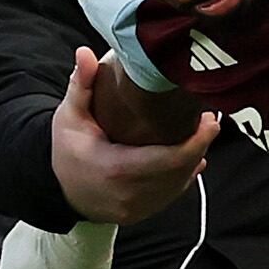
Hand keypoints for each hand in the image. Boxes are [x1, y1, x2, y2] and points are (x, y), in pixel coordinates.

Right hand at [51, 47, 213, 224]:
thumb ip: (80, 86)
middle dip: (200, 145)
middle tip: (209, 120)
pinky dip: (184, 175)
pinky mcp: (142, 214)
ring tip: (201, 134)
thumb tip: (85, 54)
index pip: (169, 160)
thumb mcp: (69, 117)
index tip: (209, 120)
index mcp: (116, 170)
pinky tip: (191, 158)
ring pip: (179, 185)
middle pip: (180, 172)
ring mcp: (137, 208)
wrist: (58, 189)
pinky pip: (171, 194)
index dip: (196, 142)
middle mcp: (130, 194)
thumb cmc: (67, 150)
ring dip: (194, 159)